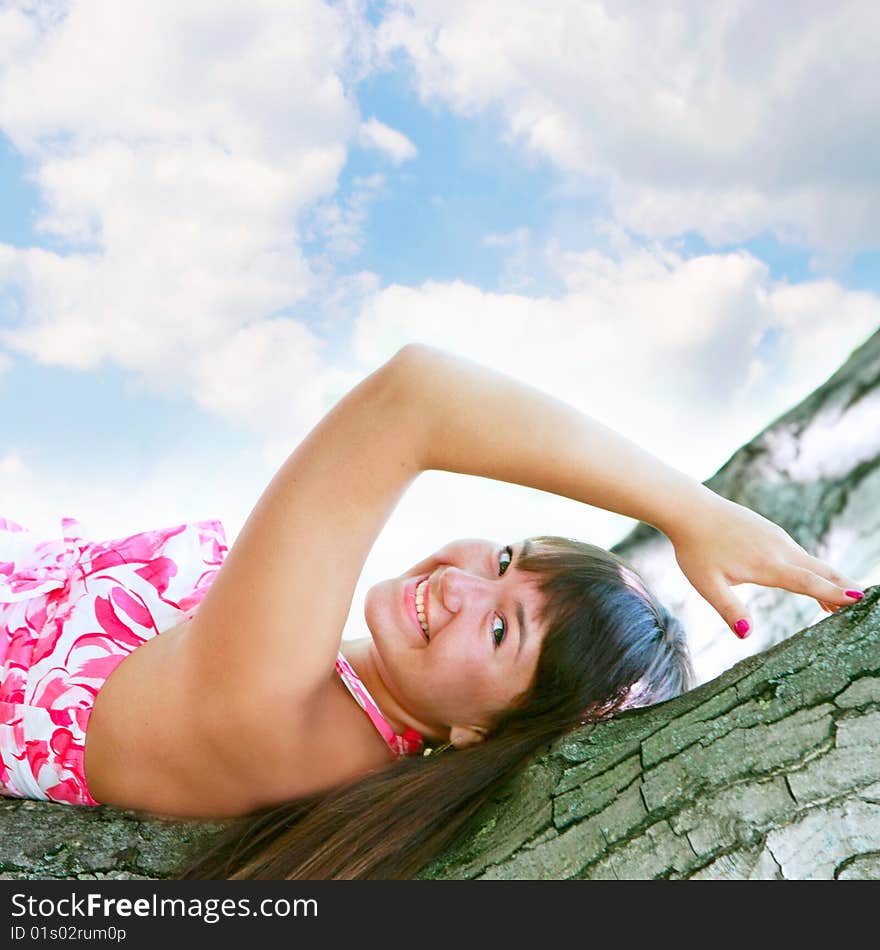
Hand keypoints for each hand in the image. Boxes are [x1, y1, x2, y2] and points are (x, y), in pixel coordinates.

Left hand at [668, 493, 865, 638]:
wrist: (689, 510)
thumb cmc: (695, 549)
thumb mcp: (707, 584)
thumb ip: (728, 609)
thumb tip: (747, 635)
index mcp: (766, 565)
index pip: (807, 582)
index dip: (833, 593)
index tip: (858, 601)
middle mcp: (778, 549)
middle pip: (820, 570)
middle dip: (844, 587)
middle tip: (867, 604)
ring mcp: (776, 538)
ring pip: (812, 561)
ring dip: (832, 579)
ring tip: (847, 601)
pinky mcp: (771, 532)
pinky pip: (800, 553)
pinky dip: (815, 568)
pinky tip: (815, 579)